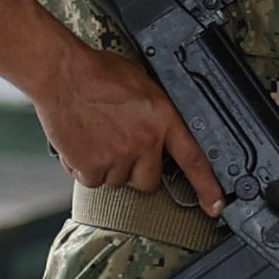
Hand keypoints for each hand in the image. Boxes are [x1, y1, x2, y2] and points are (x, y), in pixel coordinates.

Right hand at [34, 43, 222, 218]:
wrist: (62, 74)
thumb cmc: (97, 73)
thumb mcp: (142, 84)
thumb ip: (155, 113)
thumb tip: (158, 129)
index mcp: (161, 119)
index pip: (193, 159)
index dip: (207, 187)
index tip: (216, 206)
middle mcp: (143, 142)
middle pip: (148, 181)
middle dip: (136, 171)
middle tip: (120, 148)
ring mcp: (118, 157)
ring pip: (118, 181)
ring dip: (108, 168)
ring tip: (96, 137)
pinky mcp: (92, 167)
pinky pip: (92, 182)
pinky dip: (86, 168)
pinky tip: (82, 143)